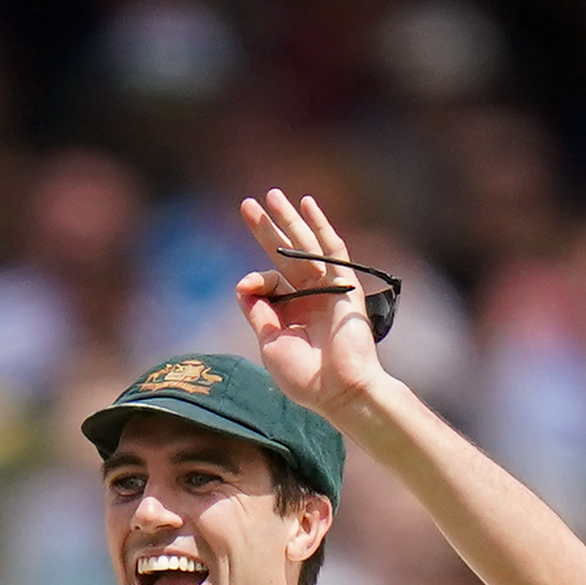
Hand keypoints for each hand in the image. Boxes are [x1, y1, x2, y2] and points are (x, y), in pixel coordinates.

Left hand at [237, 188, 390, 419]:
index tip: (247, 286)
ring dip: (288, 219)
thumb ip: (257, 310)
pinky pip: (331, 248)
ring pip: (305, 245)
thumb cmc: (304, 375)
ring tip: (272, 195)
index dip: (255, 280)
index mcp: (291, 311)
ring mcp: (327, 287)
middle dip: (265, 229)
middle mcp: (309, 295)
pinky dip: (319, 226)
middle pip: (285, 253)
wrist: (336, 388)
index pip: (269, 281)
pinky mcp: (343, 283)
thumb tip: (243, 281)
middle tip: (247, 204)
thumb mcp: (270, 341)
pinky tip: (306, 204)